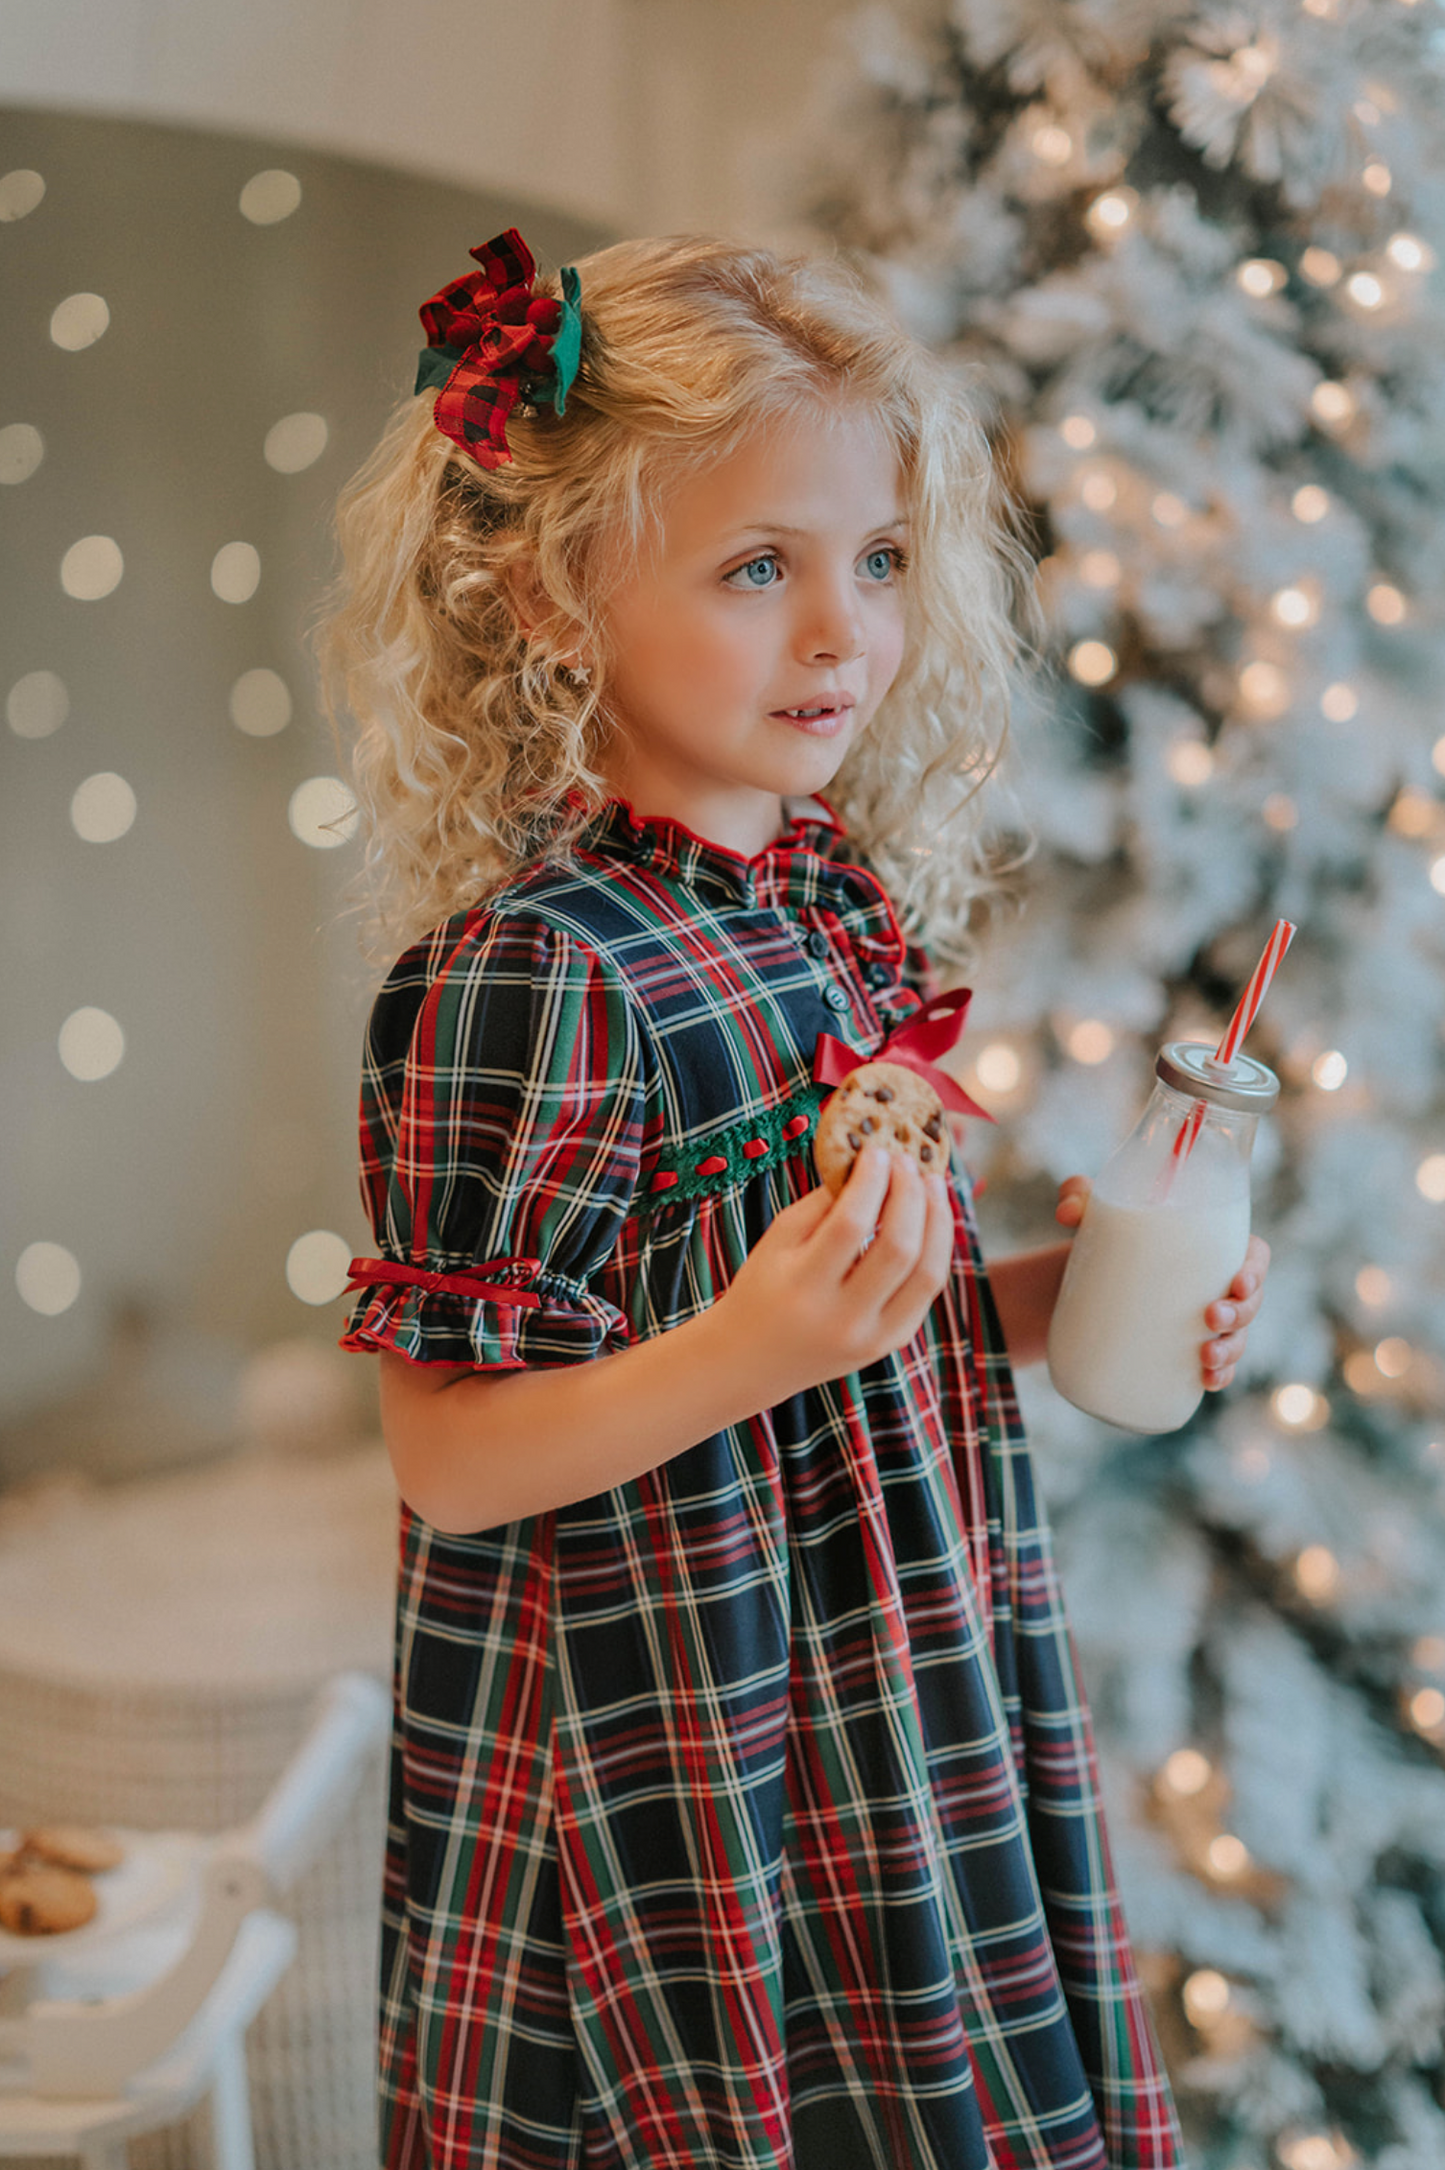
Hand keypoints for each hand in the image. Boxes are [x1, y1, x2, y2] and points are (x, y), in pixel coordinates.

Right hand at [721, 1147, 954, 1397]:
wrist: (752, 1361)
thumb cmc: (763, 1287)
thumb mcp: (778, 1240)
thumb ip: (823, 1203)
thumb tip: (869, 1163)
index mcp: (802, 1288)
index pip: (850, 1226)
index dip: (871, 1183)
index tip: (877, 1151)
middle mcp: (841, 1319)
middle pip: (898, 1249)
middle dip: (910, 1195)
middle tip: (908, 1161)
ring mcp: (872, 1338)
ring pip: (927, 1274)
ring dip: (936, 1220)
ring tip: (933, 1183)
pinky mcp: (891, 1343)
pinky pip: (926, 1291)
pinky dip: (935, 1250)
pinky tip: (930, 1220)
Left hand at [1054, 1175, 1270, 1393]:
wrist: (1076, 1285)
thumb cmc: (1101, 1238)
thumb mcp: (1092, 1214)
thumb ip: (1079, 1196)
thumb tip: (1067, 1211)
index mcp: (1211, 1247)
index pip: (1254, 1256)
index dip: (1257, 1271)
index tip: (1238, 1282)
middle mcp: (1215, 1284)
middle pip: (1250, 1301)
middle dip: (1241, 1314)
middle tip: (1209, 1316)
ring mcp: (1204, 1321)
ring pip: (1237, 1337)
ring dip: (1231, 1350)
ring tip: (1205, 1358)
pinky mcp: (1185, 1349)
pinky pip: (1217, 1366)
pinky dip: (1219, 1376)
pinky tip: (1207, 1381)